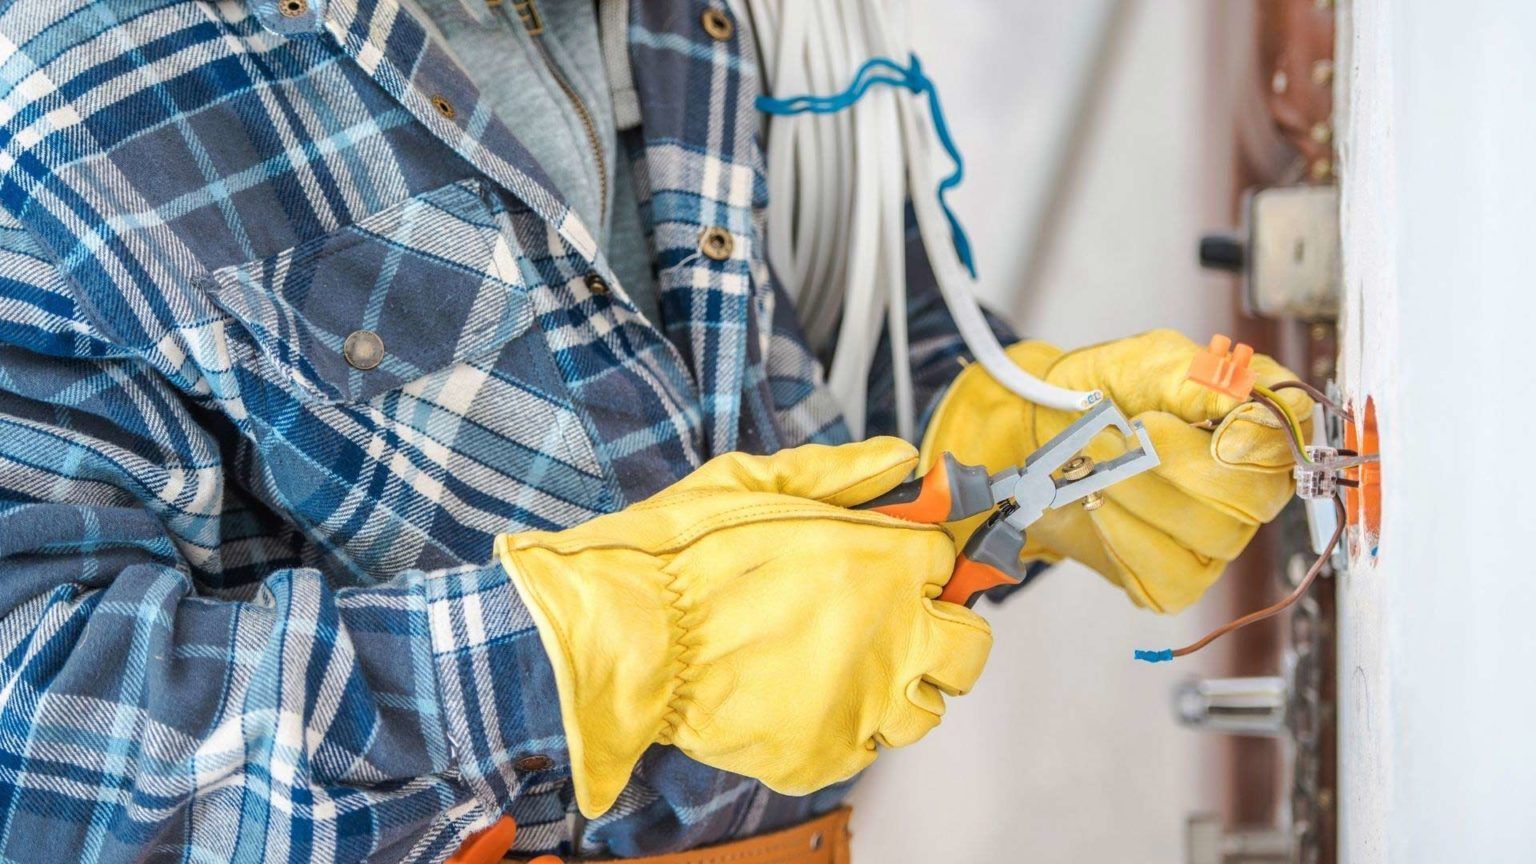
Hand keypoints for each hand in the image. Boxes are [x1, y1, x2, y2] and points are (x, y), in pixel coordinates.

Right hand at [496, 438, 991, 816]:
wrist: (623, 634)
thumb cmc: (680, 558)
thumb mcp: (757, 482)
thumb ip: (839, 472)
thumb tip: (898, 459)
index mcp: (886, 561)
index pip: (949, 562)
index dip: (922, 564)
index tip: (904, 567)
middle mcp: (892, 634)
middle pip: (968, 648)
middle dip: (942, 633)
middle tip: (897, 625)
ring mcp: (864, 701)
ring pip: (925, 710)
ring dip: (899, 689)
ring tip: (845, 669)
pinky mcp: (827, 753)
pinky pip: (867, 751)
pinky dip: (845, 731)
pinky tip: (806, 701)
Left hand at [922, 329, 1312, 612]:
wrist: (1041, 437)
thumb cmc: (1101, 394)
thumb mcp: (1145, 362)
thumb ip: (1196, 374)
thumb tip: (1244, 395)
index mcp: (1253, 423)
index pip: (1289, 437)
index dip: (1256, 435)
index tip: (1212, 425)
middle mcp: (1248, 486)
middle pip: (1251, 496)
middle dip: (1174, 463)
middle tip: (1120, 434)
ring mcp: (1217, 537)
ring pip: (1210, 535)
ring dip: (1138, 494)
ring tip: (1096, 463)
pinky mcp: (1178, 578)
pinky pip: (1172, 577)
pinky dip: (1125, 539)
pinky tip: (1099, 508)